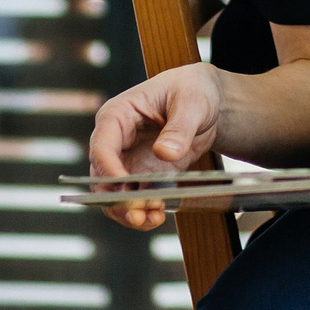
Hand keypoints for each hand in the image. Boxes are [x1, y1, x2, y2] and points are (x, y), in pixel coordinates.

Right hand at [86, 63, 223, 230]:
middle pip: (102, 177)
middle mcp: (117, 141)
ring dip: (129, 211)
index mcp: (118, 115)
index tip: (126, 187)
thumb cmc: (192, 90)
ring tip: (153, 218)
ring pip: (115, 195)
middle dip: (117, 199)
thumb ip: (179, 128)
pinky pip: (136, 199)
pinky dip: (144, 211)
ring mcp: (129, 161)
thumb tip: (165, 153)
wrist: (208, 102)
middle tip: (139, 214)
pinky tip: (159, 216)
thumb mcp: (191, 102)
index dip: (109, 170)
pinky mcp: (145, 176)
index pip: (102, 146)